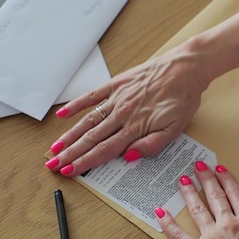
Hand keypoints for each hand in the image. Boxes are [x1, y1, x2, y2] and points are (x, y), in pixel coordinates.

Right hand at [45, 44, 208, 175]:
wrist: (186, 67)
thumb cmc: (183, 98)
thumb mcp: (176, 129)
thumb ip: (152, 145)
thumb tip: (127, 156)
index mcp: (136, 128)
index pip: (104, 150)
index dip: (85, 162)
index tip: (69, 171)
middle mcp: (122, 114)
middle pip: (90, 138)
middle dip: (70, 154)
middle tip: (52, 164)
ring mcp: (117, 98)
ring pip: (87, 121)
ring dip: (69, 136)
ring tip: (54, 148)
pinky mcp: (116, 84)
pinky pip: (92, 96)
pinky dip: (75, 105)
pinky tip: (62, 114)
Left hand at [155, 161, 238, 238]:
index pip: (236, 194)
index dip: (227, 179)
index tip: (221, 168)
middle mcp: (228, 226)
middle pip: (214, 196)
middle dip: (206, 179)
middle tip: (198, 166)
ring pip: (196, 209)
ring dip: (188, 193)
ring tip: (182, 179)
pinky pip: (178, 236)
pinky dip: (168, 223)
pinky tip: (160, 212)